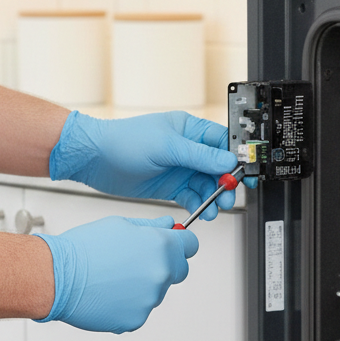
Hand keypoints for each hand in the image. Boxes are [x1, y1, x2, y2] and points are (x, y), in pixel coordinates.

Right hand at [35, 216, 198, 333]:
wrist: (57, 277)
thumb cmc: (83, 249)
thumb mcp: (120, 225)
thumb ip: (151, 227)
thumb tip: (169, 225)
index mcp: (161, 247)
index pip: (190, 245)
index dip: (180, 244)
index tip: (173, 245)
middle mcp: (161, 273)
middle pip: (178, 271)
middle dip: (163, 266)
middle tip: (135, 263)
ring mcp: (150, 300)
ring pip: (155, 292)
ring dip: (142, 287)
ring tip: (112, 278)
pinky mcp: (137, 319)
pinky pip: (139, 311)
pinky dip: (127, 305)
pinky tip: (107, 294)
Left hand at [49, 110, 246, 221]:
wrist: (95, 159)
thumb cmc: (123, 142)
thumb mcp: (166, 146)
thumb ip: (199, 156)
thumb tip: (227, 161)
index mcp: (189, 130)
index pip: (223, 143)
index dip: (236, 158)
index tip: (244, 173)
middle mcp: (187, 148)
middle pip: (218, 167)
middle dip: (226, 183)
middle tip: (228, 196)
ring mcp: (179, 168)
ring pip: (207, 184)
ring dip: (213, 197)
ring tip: (214, 208)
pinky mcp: (171, 185)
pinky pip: (192, 196)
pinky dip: (199, 204)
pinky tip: (202, 210)